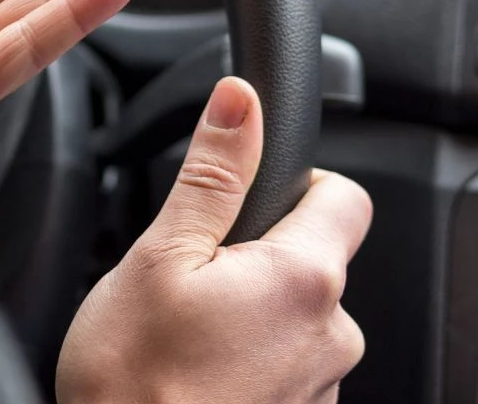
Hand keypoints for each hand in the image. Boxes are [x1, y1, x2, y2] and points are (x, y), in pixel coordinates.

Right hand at [56, 78, 372, 403]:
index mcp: (302, 279)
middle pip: (314, 258)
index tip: (246, 198)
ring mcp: (319, 386)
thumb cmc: (133, 377)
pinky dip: (247, 355)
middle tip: (189, 272)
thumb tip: (240, 103)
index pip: (345, 196)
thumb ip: (211, 174)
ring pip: (294, 313)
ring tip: (185, 328)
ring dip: (250, 308)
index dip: (297, 181)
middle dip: (257, 252)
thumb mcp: (159, 254)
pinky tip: (195, 367)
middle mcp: (330, 334)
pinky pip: (284, 363)